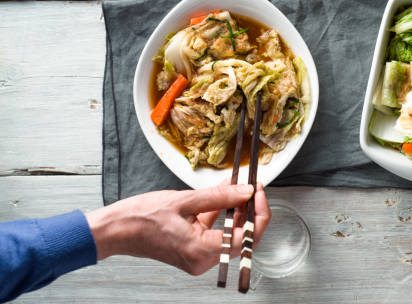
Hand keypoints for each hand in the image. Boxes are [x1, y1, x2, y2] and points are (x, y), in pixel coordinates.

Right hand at [85, 183, 270, 274]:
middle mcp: (203, 260)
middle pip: (242, 237)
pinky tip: (223, 195)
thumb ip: (220, 196)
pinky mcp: (193, 252)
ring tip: (238, 186)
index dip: (259, 213)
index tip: (259, 191)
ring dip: (236, 211)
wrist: (116, 229)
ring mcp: (198, 258)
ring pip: (229, 235)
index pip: (248, 237)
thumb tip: (246, 191)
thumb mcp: (186, 200)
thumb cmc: (142, 217)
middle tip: (251, 187)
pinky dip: (221, 215)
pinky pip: (215, 234)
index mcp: (202, 251)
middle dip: (249, 210)